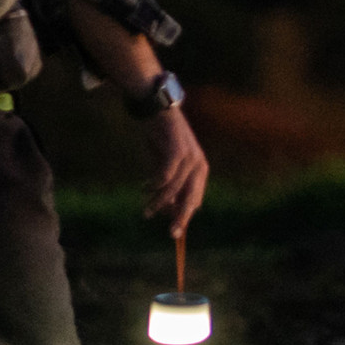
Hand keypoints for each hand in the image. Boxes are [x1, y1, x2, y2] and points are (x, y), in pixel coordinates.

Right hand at [141, 107, 208, 237]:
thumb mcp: (165, 166)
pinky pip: (164, 177)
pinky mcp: (177, 151)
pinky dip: (153, 185)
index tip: (174, 229)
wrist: (157, 110)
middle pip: (191, 199)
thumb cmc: (161, 139)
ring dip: (158, 202)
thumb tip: (165, 210)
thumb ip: (167, 185)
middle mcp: (199, 165)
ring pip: (174, 190)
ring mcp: (190, 158)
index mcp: (200, 170)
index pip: (195, 200)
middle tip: (172, 234)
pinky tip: (144, 187)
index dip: (184, 215)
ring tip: (146, 210)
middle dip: (181, 218)